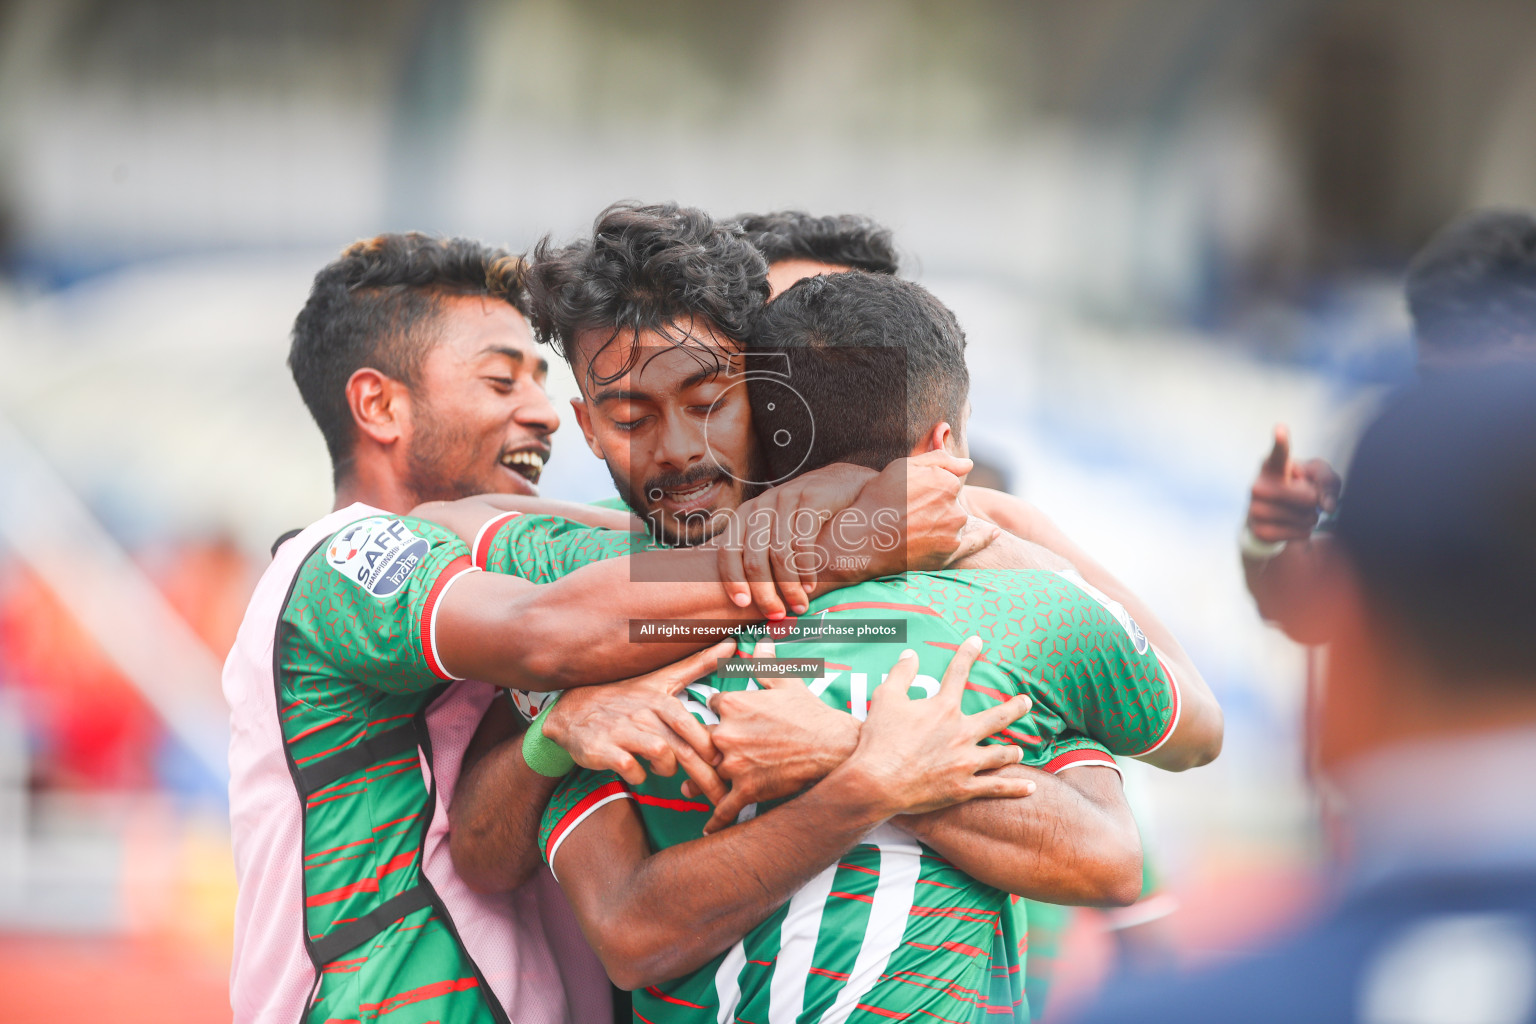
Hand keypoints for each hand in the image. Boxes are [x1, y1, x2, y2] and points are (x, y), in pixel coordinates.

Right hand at [543, 641, 734, 801]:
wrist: (572, 710)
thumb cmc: (625, 697)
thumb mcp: (660, 679)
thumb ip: (697, 665)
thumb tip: (731, 644)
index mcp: (660, 700)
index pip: (693, 726)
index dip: (710, 748)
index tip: (725, 765)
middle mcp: (643, 713)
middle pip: (683, 748)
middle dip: (705, 776)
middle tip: (719, 795)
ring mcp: (622, 731)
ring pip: (660, 755)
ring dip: (668, 769)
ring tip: (664, 769)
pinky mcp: (602, 749)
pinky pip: (630, 768)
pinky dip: (639, 776)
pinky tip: (639, 773)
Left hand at [688, 640, 860, 833]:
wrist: (835, 747)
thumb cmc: (811, 714)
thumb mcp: (788, 683)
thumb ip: (766, 665)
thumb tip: (761, 643)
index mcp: (733, 704)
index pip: (708, 706)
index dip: (713, 713)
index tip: (716, 719)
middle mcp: (727, 734)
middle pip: (698, 741)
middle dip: (697, 747)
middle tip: (691, 752)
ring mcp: (735, 764)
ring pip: (704, 774)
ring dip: (696, 781)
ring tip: (688, 788)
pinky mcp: (747, 790)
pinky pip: (724, 808)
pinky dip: (715, 820)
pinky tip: (708, 829)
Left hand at [718, 463, 877, 617]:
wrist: (840, 484)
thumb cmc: (802, 517)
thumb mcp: (774, 528)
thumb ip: (758, 553)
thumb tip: (745, 600)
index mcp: (744, 515)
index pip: (727, 551)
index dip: (732, 580)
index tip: (742, 604)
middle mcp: (760, 506)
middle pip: (754, 558)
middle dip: (764, 592)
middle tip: (776, 614)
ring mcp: (784, 500)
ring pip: (779, 554)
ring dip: (789, 586)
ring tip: (799, 605)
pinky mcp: (810, 499)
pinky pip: (803, 543)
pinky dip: (806, 570)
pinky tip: (811, 586)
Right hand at [826, 447, 994, 582]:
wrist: (863, 537)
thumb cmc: (878, 499)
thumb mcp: (902, 467)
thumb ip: (938, 459)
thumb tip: (967, 463)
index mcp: (946, 482)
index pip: (948, 483)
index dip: (929, 488)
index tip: (912, 496)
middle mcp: (955, 506)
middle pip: (953, 503)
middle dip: (938, 505)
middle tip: (910, 513)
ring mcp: (954, 531)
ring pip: (955, 521)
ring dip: (944, 522)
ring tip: (914, 528)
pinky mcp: (949, 553)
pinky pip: (973, 544)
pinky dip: (985, 538)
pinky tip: (994, 533)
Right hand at [839, 637, 1036, 817]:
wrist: (878, 781)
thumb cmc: (879, 740)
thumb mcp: (885, 698)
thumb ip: (901, 674)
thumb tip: (911, 654)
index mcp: (943, 708)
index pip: (958, 673)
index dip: (967, 654)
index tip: (977, 641)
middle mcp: (961, 733)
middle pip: (995, 717)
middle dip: (1013, 708)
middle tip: (1026, 702)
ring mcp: (965, 761)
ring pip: (999, 754)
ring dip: (1011, 751)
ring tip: (1019, 749)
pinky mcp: (964, 787)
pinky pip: (995, 788)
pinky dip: (1014, 788)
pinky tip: (1030, 787)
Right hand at [1246, 425, 1341, 543]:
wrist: (1268, 516)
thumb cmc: (1296, 487)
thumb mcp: (1316, 476)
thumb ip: (1328, 481)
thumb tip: (1326, 507)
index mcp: (1272, 464)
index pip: (1279, 453)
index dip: (1281, 441)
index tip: (1281, 429)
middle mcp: (1258, 485)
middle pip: (1309, 497)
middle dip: (1313, 501)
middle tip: (1300, 497)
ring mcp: (1256, 509)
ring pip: (1305, 517)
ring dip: (1309, 518)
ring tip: (1294, 511)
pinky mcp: (1260, 530)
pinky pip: (1300, 533)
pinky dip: (1304, 531)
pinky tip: (1291, 525)